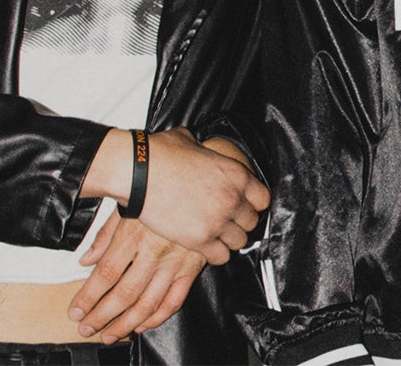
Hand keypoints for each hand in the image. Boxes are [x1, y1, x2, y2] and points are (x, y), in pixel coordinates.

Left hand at [67, 207, 208, 342]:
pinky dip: (158, 316)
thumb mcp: (126, 208)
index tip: (75, 312)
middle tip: (87, 329)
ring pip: (148, 302)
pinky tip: (143, 324)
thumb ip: (104, 236)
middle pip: (124, 293)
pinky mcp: (193, 265)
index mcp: (133, 235)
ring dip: (127, 323)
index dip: (88, 298)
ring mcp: (175, 261)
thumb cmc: (158, 193)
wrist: (199, 182)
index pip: (105, 274)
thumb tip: (85, 260)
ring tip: (110, 334)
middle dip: (102, 316)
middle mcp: (154, 251)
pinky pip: (175, 299)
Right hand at [84, 126, 268, 259]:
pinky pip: (221, 257)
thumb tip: (200, 150)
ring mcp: (218, 221)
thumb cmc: (159, 156)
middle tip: (227, 222)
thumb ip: (206, 152)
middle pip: (252, 222)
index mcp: (235, 174)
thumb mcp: (192, 143)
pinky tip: (207, 247)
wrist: (138, 173)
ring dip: (228, 239)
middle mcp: (232, 198)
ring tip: (217, 236)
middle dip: (240, 222)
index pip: (263, 198)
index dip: (253, 203)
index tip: (244, 206)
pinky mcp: (199, 239)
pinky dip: (215, 254)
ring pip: (239, 241)